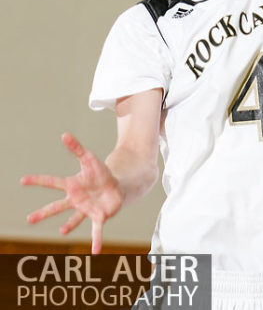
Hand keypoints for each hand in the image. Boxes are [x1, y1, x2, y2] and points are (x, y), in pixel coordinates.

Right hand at [21, 132, 122, 253]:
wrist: (116, 186)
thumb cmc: (100, 174)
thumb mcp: (89, 158)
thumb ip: (77, 148)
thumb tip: (64, 134)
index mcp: (72, 185)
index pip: (52, 182)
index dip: (38, 180)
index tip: (23, 180)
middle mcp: (76, 199)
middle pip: (57, 206)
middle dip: (43, 212)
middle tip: (29, 219)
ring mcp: (86, 209)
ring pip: (74, 220)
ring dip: (68, 226)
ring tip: (61, 233)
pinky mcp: (99, 216)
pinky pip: (96, 230)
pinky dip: (96, 240)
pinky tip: (95, 252)